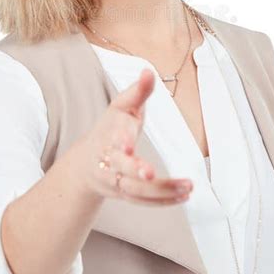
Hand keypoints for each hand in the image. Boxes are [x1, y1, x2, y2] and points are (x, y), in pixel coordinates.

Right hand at [79, 68, 193, 205]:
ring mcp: (114, 179)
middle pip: (120, 167)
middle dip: (135, 170)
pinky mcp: (123, 194)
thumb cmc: (110, 128)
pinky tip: (183, 196)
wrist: (86, 163)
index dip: (121, 140)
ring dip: (161, 189)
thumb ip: (138, 91)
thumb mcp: (122, 106)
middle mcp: (108, 158)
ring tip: (187, 186)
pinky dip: (163, 201)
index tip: (128, 145)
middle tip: (151, 174)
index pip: (114, 136)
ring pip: (135, 189)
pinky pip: (143, 202)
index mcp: (108, 133)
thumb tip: (149, 71)